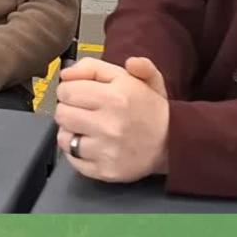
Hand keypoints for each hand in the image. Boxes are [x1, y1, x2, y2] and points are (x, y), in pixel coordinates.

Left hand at [54, 57, 169, 182]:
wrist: (173, 141)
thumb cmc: (150, 107)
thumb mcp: (132, 76)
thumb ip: (97, 66)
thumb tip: (67, 72)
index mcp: (114, 97)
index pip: (66, 90)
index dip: (69, 89)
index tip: (78, 92)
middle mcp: (109, 124)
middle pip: (62, 113)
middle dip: (69, 109)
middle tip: (83, 110)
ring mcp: (107, 150)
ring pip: (64, 137)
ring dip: (71, 131)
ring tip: (87, 128)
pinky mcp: (106, 170)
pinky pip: (73, 159)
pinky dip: (76, 151)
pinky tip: (91, 143)